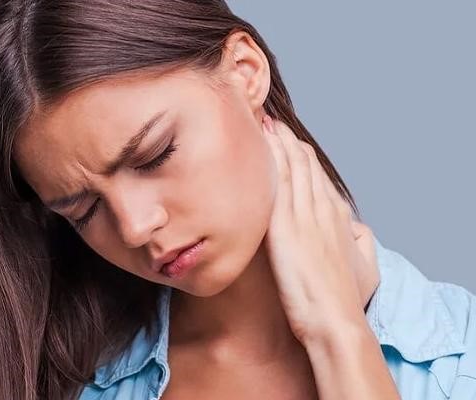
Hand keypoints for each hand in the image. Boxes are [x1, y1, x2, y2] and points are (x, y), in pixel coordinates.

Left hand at [261, 114, 379, 345]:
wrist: (336, 320)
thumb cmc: (346, 299)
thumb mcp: (366, 267)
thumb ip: (361, 241)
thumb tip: (357, 228)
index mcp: (338, 218)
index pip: (318, 178)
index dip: (304, 157)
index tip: (291, 140)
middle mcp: (322, 210)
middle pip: (305, 165)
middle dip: (288, 141)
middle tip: (272, 120)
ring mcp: (304, 216)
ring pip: (292, 168)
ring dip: (279, 142)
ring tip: (265, 122)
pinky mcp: (286, 228)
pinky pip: (279, 184)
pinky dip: (273, 161)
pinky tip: (261, 145)